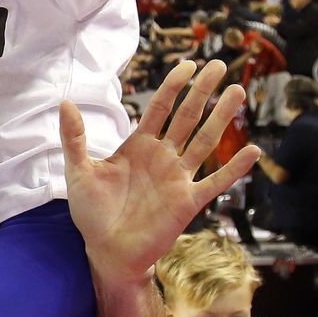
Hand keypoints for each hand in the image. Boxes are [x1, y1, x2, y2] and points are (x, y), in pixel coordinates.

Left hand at [62, 58, 261, 288]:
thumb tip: (65, 101)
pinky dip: (234, 168)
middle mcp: (163, 157)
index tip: (188, 64)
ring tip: (238, 92)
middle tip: (219, 65)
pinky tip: (252, 151)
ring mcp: (178, 178)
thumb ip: (74, 138)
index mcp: (139, 145)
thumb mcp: (78, 172)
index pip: (160, 107)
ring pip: (205, 141)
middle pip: (188, 116)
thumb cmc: (93, 214)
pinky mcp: (188, 201)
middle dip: (203, 91)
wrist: (107, 252)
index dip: (174, 85)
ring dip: (222, 118)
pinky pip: (216, 182)